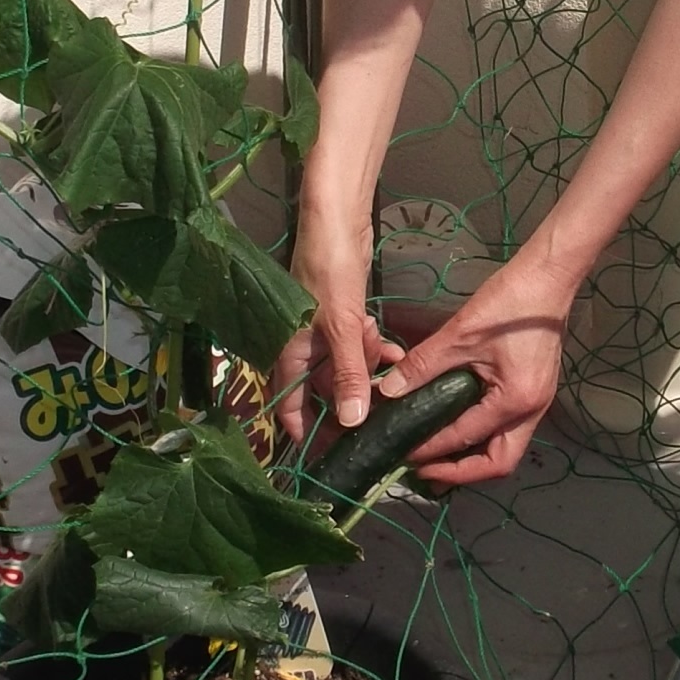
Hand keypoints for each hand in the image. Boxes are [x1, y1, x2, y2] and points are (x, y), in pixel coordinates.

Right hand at [275, 190, 400, 445]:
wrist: (335, 223)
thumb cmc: (328, 273)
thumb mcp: (342, 327)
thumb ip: (348, 375)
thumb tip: (351, 423)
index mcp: (288, 359)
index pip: (291, 413)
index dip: (311, 436)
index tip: (338, 456)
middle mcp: (301, 353)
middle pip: (324, 395)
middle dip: (354, 398)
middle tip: (381, 405)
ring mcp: (320, 336)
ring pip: (346, 371)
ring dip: (368, 369)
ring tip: (386, 359)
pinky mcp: (339, 320)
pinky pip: (356, 348)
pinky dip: (372, 349)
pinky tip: (391, 346)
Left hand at [368, 251, 573, 487]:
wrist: (548, 278)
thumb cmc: (509, 303)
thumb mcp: (459, 334)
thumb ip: (422, 366)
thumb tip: (388, 391)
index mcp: (515, 401)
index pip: (466, 437)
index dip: (432, 450)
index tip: (404, 453)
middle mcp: (532, 411)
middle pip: (499, 464)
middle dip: (461, 473)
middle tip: (426, 471)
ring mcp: (538, 403)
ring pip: (506, 450)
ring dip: (474, 458)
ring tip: (438, 456)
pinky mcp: (535, 392)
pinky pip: (509, 430)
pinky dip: (483, 437)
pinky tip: (459, 428)